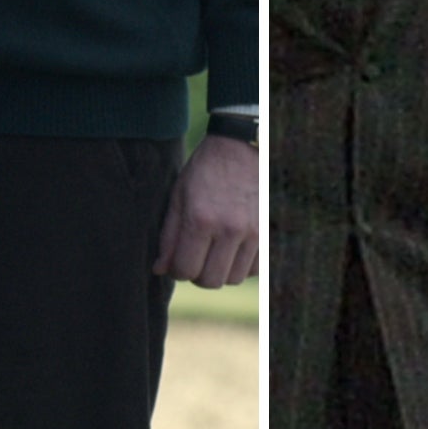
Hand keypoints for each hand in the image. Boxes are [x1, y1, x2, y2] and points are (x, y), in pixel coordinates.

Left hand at [155, 133, 258, 287]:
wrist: (240, 147)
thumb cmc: (204, 171)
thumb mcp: (178, 196)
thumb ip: (168, 236)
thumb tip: (160, 270)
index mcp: (200, 219)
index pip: (184, 270)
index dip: (176, 271)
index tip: (177, 260)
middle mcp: (229, 228)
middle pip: (210, 281)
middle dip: (197, 275)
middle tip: (195, 258)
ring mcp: (252, 231)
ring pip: (233, 279)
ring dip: (220, 271)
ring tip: (214, 253)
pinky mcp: (267, 231)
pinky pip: (255, 270)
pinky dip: (242, 267)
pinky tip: (233, 250)